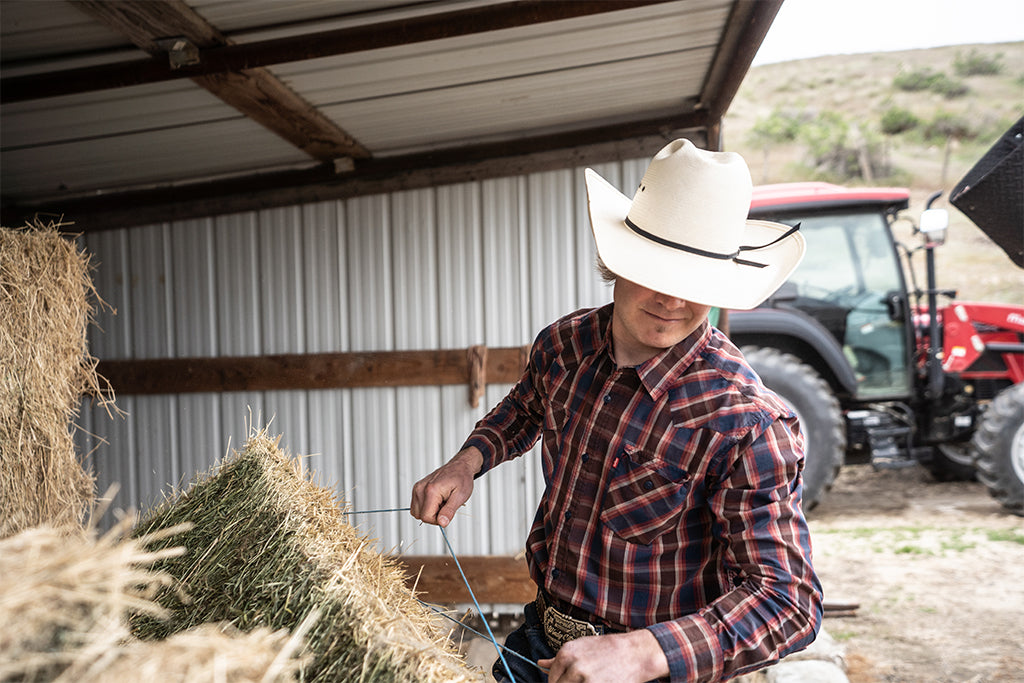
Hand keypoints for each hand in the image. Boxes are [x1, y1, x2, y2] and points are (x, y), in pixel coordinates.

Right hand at [409, 447, 482, 526]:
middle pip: (420, 516)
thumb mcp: (460, 496)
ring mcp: (417, 488)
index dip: (438, 520)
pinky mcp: (416, 489)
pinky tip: (436, 500)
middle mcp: (420, 488)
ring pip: (416, 512)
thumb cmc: (461, 479)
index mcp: (431, 490)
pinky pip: (416, 506)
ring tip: (441, 502)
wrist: (459, 467)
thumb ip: (449, 511)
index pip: (426, 517)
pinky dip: (425, 507)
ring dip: (429, 511)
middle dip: (433, 516)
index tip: (447, 511)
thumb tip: (442, 523)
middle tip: (445, 505)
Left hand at [538, 629, 668, 682]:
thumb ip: (560, 658)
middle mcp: (573, 665)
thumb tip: (541, 665)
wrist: (636, 653)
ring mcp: (585, 679)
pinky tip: (599, 682)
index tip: (567, 682)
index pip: (552, 680)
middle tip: (581, 681)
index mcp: (567, 653)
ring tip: (594, 680)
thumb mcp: (582, 647)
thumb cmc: (609, 649)